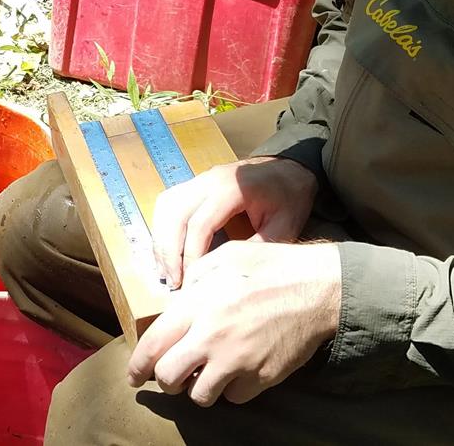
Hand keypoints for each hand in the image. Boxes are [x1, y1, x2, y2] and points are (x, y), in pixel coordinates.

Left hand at [128, 240, 340, 405]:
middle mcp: (211, 336)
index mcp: (197, 305)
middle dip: (167, 379)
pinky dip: (233, 389)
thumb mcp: (225, 258)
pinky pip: (234, 397)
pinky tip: (240, 370)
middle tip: (173, 375)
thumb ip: (194, 279)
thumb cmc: (271, 267)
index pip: (152, 345)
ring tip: (210, 372)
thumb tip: (174, 301)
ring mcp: (236, 361)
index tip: (134, 377)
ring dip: (200, 387)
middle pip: (168, 377)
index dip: (137, 366)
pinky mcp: (260, 378)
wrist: (318, 288)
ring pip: (199, 395)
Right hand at [152, 156, 318, 287]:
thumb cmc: (289, 198)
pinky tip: (167, 251)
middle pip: (174, 214)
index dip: (191, 256)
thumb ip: (255, 250)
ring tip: (166, 271)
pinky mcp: (196, 184)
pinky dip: (163, 228)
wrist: (292, 170)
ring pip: (166, 207)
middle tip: (173, 282)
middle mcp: (210, 179)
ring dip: (161, 240)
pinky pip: (169, 203)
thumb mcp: (283, 228)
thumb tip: (226, 277)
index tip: (190, 282)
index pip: (199, 223)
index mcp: (233, 188)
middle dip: (169, 252)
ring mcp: (200, 179)